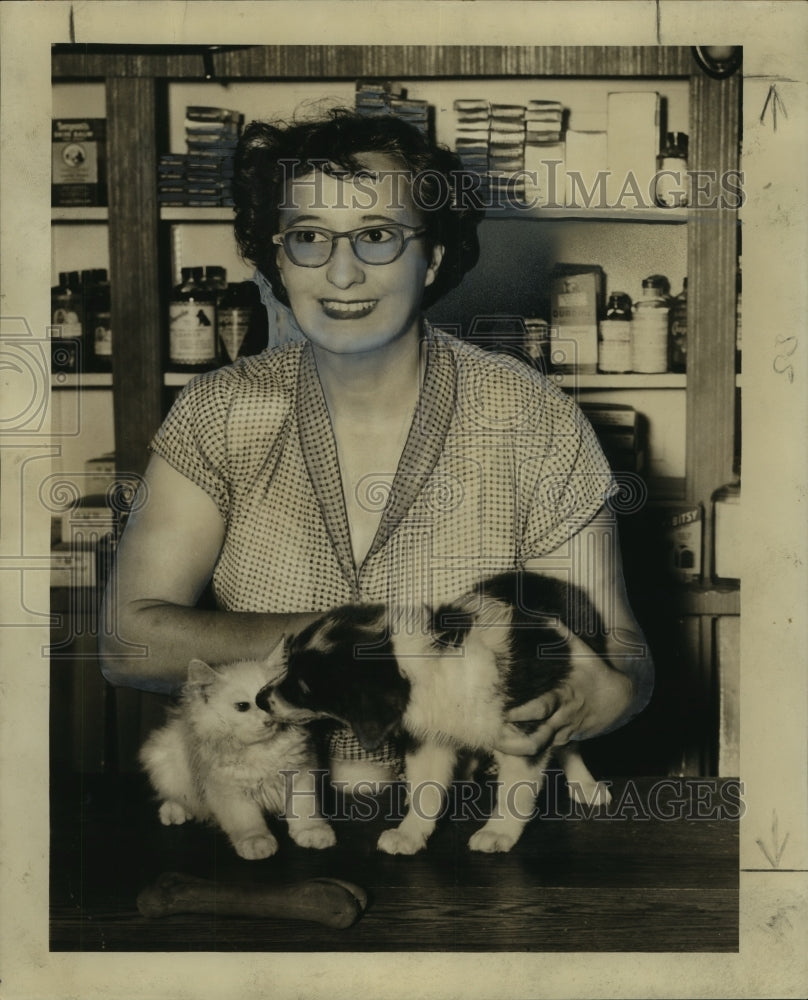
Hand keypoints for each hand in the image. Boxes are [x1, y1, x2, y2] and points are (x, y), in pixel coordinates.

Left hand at [494, 634, 634, 755]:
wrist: (622, 698)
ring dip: (518, 748)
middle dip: (515, 742)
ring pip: (540, 747)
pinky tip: (510, 745)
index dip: (522, 713)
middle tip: (492, 737)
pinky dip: (529, 747)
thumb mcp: (582, 651)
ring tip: (495, 746)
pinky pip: (546, 748)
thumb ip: (562, 633)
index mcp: (563, 696)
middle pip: (537, 738)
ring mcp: (565, 731)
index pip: (540, 708)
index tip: (503, 712)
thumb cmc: (597, 671)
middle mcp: (563, 717)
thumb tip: (544, 615)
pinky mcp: (567, 739)